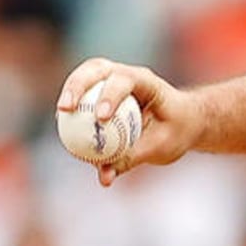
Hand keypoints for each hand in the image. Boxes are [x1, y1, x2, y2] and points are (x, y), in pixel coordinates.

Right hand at [55, 58, 202, 186]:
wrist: (184, 120)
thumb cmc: (177, 130)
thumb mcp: (161, 147)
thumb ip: (131, 158)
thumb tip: (104, 177)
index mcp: (148, 82)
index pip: (126, 80)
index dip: (110, 95)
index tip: (100, 118)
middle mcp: (128, 74)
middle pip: (97, 69)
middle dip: (77, 85)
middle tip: (66, 109)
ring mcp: (113, 78)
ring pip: (85, 75)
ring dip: (69, 92)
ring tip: (60, 116)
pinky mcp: (103, 89)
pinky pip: (84, 94)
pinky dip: (74, 106)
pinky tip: (62, 125)